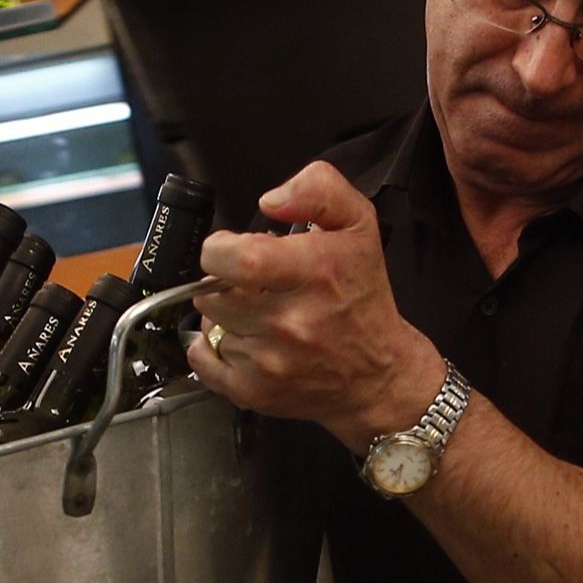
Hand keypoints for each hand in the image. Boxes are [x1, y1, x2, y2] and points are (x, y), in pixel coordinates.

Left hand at [188, 162, 444, 449]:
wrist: (378, 375)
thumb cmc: (363, 297)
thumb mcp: (358, 223)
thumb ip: (319, 190)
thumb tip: (271, 201)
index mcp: (316, 274)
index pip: (237, 259)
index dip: (221, 249)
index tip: (234, 250)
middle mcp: (292, 323)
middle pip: (214, 292)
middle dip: (225, 282)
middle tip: (254, 284)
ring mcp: (271, 363)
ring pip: (210, 324)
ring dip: (226, 315)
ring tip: (259, 313)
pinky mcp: (256, 393)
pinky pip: (204, 361)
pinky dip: (213, 348)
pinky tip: (244, 339)